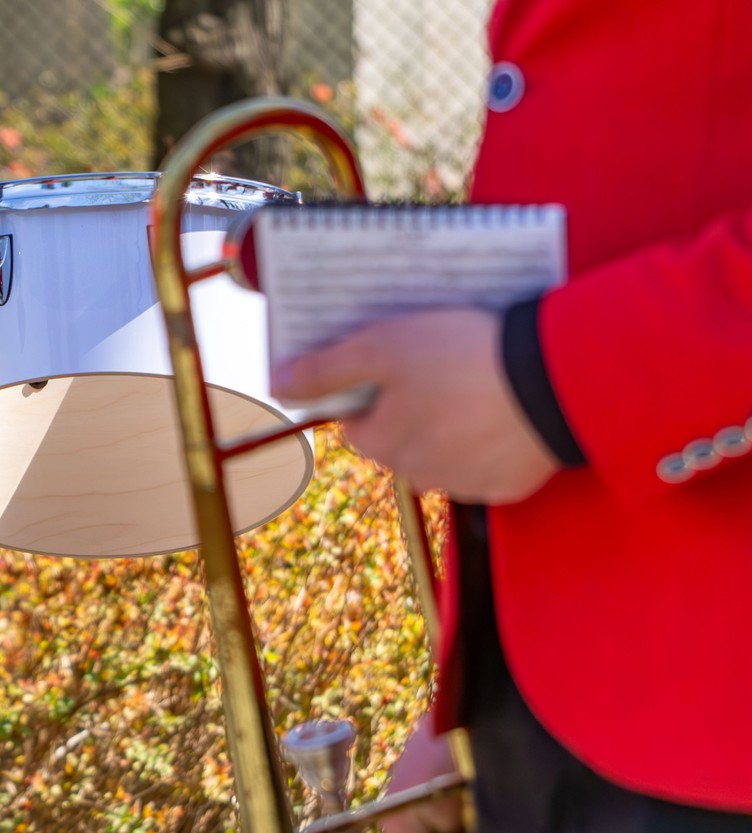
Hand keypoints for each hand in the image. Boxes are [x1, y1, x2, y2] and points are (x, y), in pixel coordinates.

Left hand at [270, 307, 560, 503]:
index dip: (372, 388)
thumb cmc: (460, 358)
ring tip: (480, 382)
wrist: (554, 383)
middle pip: (401, 438)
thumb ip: (325, 369)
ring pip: (446, 451)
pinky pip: (492, 459)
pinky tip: (509, 407)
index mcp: (381, 443)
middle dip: (414, 407)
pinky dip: (495, 437)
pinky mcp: (509, 484)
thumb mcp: (382, 348)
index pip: (358, 421)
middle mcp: (416, 474)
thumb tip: (277, 383)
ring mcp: (465, 484)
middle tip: (444, 366)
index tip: (396, 362)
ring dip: (454, 424)